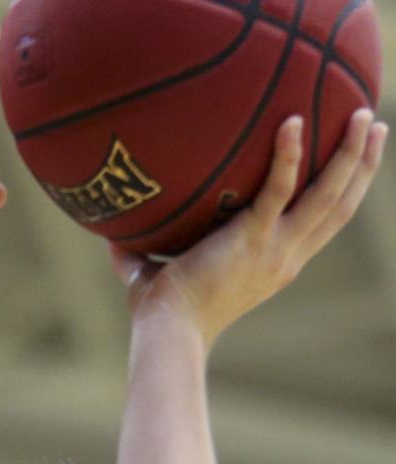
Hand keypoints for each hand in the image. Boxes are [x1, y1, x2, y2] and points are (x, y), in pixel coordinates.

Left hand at [111, 108, 388, 350]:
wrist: (166, 335)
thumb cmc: (160, 315)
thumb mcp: (154, 277)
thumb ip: (139, 254)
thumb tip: (109, 235)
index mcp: (274, 266)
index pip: (319, 225)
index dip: (342, 192)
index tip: (353, 163)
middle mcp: (284, 258)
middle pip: (340, 207)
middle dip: (362, 166)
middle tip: (374, 126)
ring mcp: (274, 250)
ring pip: (329, 196)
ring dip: (350, 155)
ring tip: (362, 115)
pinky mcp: (252, 240)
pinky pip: (279, 189)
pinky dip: (288, 155)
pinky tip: (293, 120)